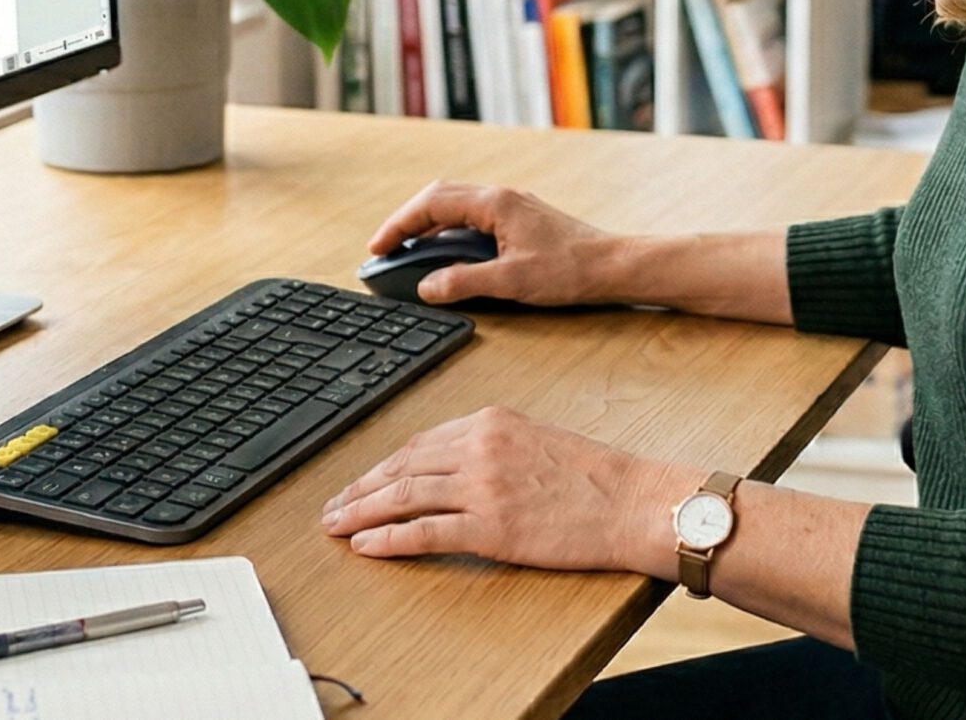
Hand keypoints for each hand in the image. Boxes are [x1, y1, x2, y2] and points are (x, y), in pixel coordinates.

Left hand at [321, 405, 685, 575]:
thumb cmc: (593, 477)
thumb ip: (491, 445)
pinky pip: (424, 532)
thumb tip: (450, 464)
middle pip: (402, 466)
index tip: (363, 481)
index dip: (383, 465)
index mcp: (490, 421)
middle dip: (361, 487)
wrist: (632, 502)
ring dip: (362, 512)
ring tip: (337, 526)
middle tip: (334, 506)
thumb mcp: (536, 438)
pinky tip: (367, 544)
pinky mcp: (491, 527)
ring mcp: (483, 486)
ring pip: (404, 496)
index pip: (419, 442)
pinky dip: (389, 538)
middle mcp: (480, 447)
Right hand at [367, 181, 616, 305]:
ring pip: (456, 205)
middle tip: (384, 247)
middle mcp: (501, 198)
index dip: (398, 225)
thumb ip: (464, 282)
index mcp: (495, 204)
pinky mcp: (520, 219)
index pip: (432, 205)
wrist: (613, 266)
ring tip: (407, 250)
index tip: (377, 247)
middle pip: (439, 197)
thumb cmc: (570, 270)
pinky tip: (447, 254)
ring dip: (428, 224)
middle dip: (407, 220)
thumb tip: (426, 286)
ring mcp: (512, 206)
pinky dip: (449, 230)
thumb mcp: (511, 281)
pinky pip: (473, 216)